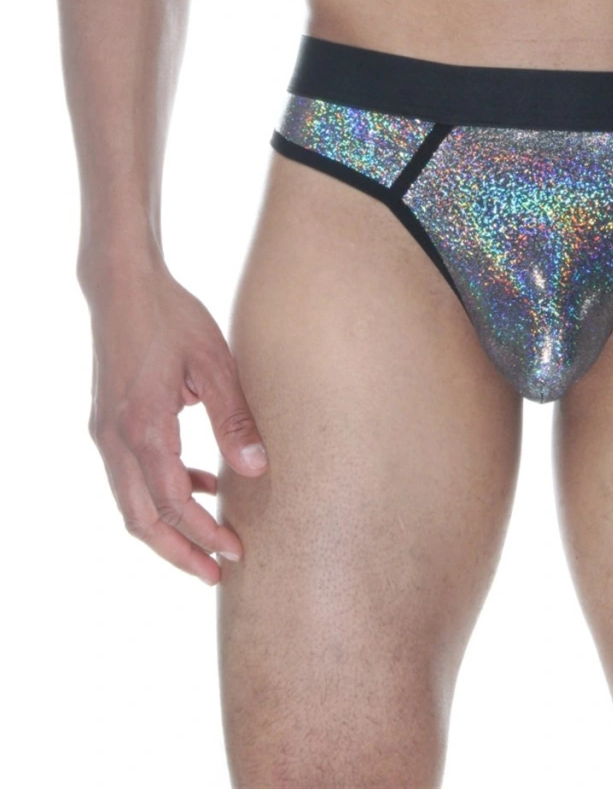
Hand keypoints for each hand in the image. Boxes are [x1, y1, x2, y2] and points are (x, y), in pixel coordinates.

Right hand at [86, 263, 268, 583]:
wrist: (122, 286)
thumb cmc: (171, 317)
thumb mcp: (214, 363)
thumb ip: (234, 418)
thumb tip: (257, 470)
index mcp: (143, 428)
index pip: (173, 505)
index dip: (204, 535)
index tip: (235, 554)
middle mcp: (116, 439)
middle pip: (142, 520)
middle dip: (179, 552)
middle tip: (216, 574)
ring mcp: (106, 432)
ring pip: (131, 503)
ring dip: (168, 528)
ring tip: (209, 541)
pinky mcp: (108, 422)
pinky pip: (130, 475)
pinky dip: (161, 492)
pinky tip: (200, 483)